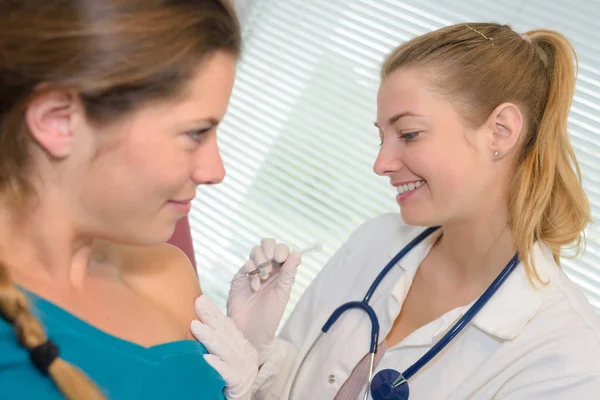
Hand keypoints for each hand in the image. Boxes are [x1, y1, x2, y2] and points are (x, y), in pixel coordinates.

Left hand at [191, 295, 258, 399]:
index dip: (214, 312)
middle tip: (198, 302)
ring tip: (195, 326)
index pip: (227, 326)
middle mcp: (245, 354)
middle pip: (226, 333)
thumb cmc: (228, 380)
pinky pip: (226, 372)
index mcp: (242, 346)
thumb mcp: (224, 357)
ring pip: (225, 350)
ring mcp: (243, 368)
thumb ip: (216, 342)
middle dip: (211, 317)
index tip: (201, 299)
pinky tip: (205, 358)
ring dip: (209, 337)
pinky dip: (215, 364)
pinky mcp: (239, 382)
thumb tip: (196, 322)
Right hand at [227, 239, 300, 363]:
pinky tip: (255, 287)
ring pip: (255, 251)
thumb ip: (288, 273)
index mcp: (281, 271)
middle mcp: (267, 269)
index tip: (281, 259)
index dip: (282, 249)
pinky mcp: (240, 278)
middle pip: (267, 244)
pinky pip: (245, 265)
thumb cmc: (270, 316)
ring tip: (263, 278)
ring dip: (261, 261)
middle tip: (272, 261)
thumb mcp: (282, 294)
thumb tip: (297, 252)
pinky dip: (251, 273)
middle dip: (269, 249)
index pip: (282, 249)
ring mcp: (253, 272)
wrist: (251, 332)